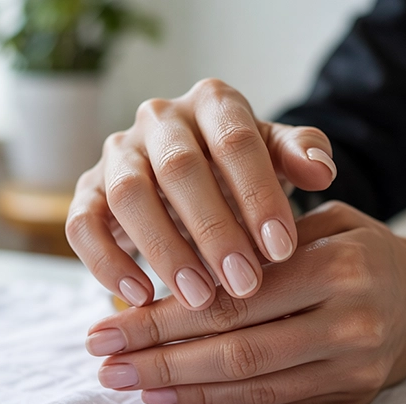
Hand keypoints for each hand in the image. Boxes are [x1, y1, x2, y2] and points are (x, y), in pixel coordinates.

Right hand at [66, 78, 336, 310]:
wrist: (189, 177)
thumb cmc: (240, 169)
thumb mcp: (276, 156)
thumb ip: (301, 155)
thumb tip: (322, 171)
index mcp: (212, 102)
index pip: (235, 140)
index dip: (258, 195)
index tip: (282, 250)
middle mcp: (159, 120)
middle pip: (180, 169)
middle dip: (215, 230)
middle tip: (245, 284)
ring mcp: (117, 153)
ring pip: (129, 195)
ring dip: (164, 250)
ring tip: (199, 299)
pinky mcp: (87, 192)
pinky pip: (83, 224)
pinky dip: (106, 262)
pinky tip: (141, 297)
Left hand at [84, 202, 405, 403]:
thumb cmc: (365, 252)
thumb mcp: (325, 223)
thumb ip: (259, 241)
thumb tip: (173, 269)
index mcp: (337, 264)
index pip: (234, 293)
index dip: (165, 312)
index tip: (109, 319)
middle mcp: (348, 318)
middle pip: (234, 343)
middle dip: (157, 353)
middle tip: (100, 358)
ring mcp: (351, 364)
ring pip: (248, 380)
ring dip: (176, 384)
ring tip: (122, 380)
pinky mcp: (349, 395)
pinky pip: (271, 403)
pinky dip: (215, 401)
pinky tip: (170, 397)